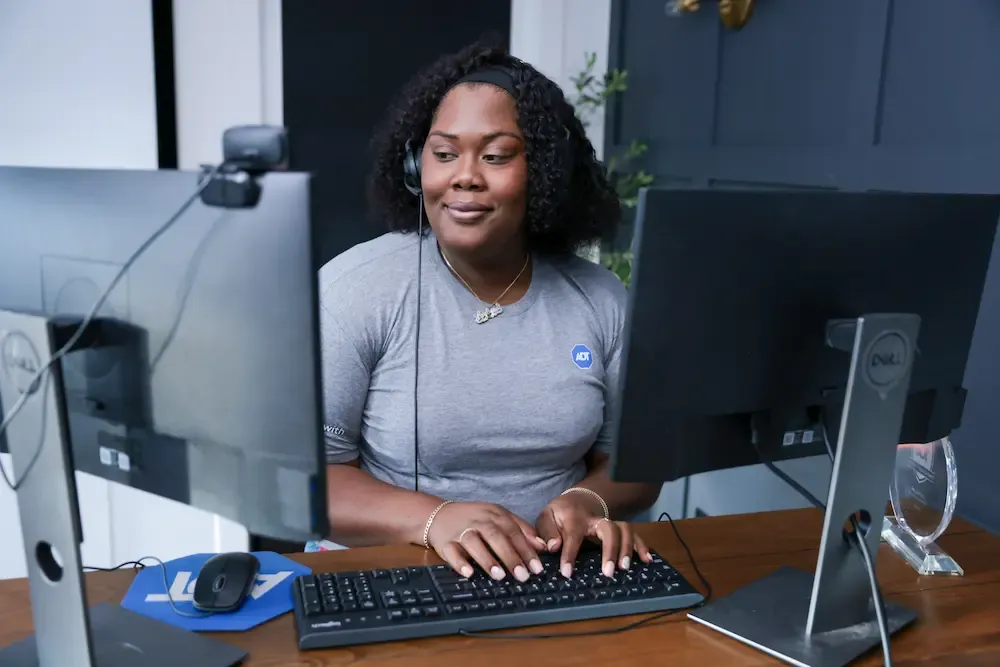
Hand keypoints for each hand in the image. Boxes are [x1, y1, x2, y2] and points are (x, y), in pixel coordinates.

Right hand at [427, 502, 546, 581]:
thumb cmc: (475, 519)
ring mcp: (461, 531)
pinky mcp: (445, 542)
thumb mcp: (499, 519)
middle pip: (496, 537)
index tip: (536, 568)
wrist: (438, 515)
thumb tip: (543, 546)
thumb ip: (522, 530)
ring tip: (500, 575)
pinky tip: (469, 573)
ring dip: (487, 559)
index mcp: (495, 515)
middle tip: (522, 575)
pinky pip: (451, 552)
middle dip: (510, 556)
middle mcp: (479, 521)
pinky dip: (459, 563)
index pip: (513, 532)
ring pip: (474, 543)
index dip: (526, 550)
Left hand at [535, 493, 651, 578]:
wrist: (575, 501)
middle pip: (609, 528)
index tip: (567, 573)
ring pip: (624, 529)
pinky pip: (634, 534)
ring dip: (628, 549)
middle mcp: (595, 519)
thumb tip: (554, 547)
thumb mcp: (546, 518)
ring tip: (625, 568)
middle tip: (608, 572)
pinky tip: (646, 560)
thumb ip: (546, 533)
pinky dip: (642, 546)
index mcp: (574, 518)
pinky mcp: (618, 528)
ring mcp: (609, 522)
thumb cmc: (559, 514)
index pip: (573, 535)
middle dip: (611, 549)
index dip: (570, 554)